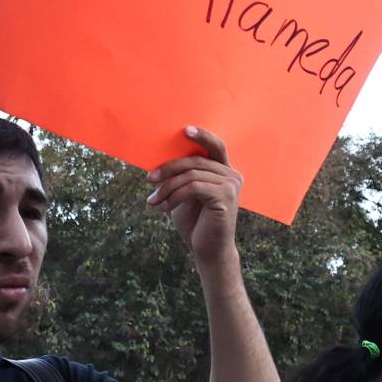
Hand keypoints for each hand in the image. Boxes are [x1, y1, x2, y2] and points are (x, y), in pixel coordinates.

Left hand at [147, 126, 243, 266]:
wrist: (208, 251)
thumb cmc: (196, 223)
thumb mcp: (186, 195)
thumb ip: (183, 177)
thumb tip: (160, 161)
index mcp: (225, 171)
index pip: (216, 146)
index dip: (202, 136)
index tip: (184, 130)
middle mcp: (232, 175)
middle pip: (195, 161)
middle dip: (168, 168)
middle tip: (149, 180)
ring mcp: (231, 186)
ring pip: (191, 175)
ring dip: (167, 188)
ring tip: (153, 201)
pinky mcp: (225, 197)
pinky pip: (193, 188)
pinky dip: (173, 197)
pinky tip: (163, 208)